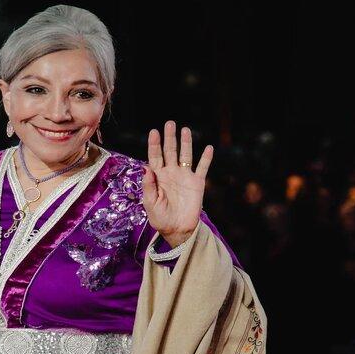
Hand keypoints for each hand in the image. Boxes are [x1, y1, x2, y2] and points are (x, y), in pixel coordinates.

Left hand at [142, 120, 212, 246]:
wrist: (178, 230)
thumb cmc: (161, 218)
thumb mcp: (150, 203)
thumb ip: (148, 186)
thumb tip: (146, 167)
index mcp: (158, 177)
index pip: (155, 156)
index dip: (154, 144)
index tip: (153, 132)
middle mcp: (171, 173)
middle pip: (170, 151)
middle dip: (169, 137)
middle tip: (169, 123)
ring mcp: (185, 177)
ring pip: (185, 155)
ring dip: (185, 143)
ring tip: (185, 130)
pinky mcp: (197, 183)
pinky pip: (202, 168)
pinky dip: (206, 158)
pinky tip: (208, 148)